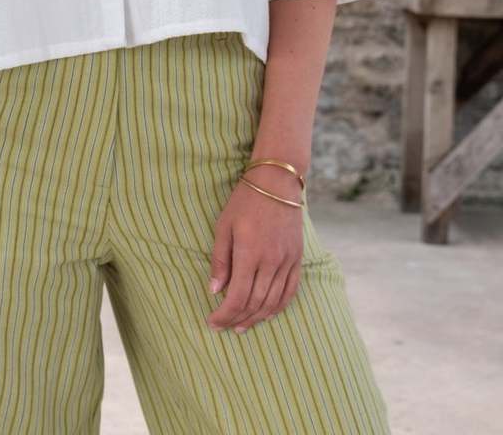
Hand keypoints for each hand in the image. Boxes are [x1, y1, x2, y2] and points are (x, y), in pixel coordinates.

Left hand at [206, 165, 303, 333]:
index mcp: (248, 253)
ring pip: (272, 302)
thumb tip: (215, 291)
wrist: (277, 182)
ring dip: (256, 318)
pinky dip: (278, 307)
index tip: (212, 323)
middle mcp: (270, 261)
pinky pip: (290, 291)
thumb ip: (220, 260)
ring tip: (241, 326)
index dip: (224, 315)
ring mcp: (286, 261)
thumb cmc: (245, 201)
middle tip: (224, 327)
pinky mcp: (297, 258)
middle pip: (254, 303)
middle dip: (237, 319)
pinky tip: (267, 315)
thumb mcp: (224, 226)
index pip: (237, 297)